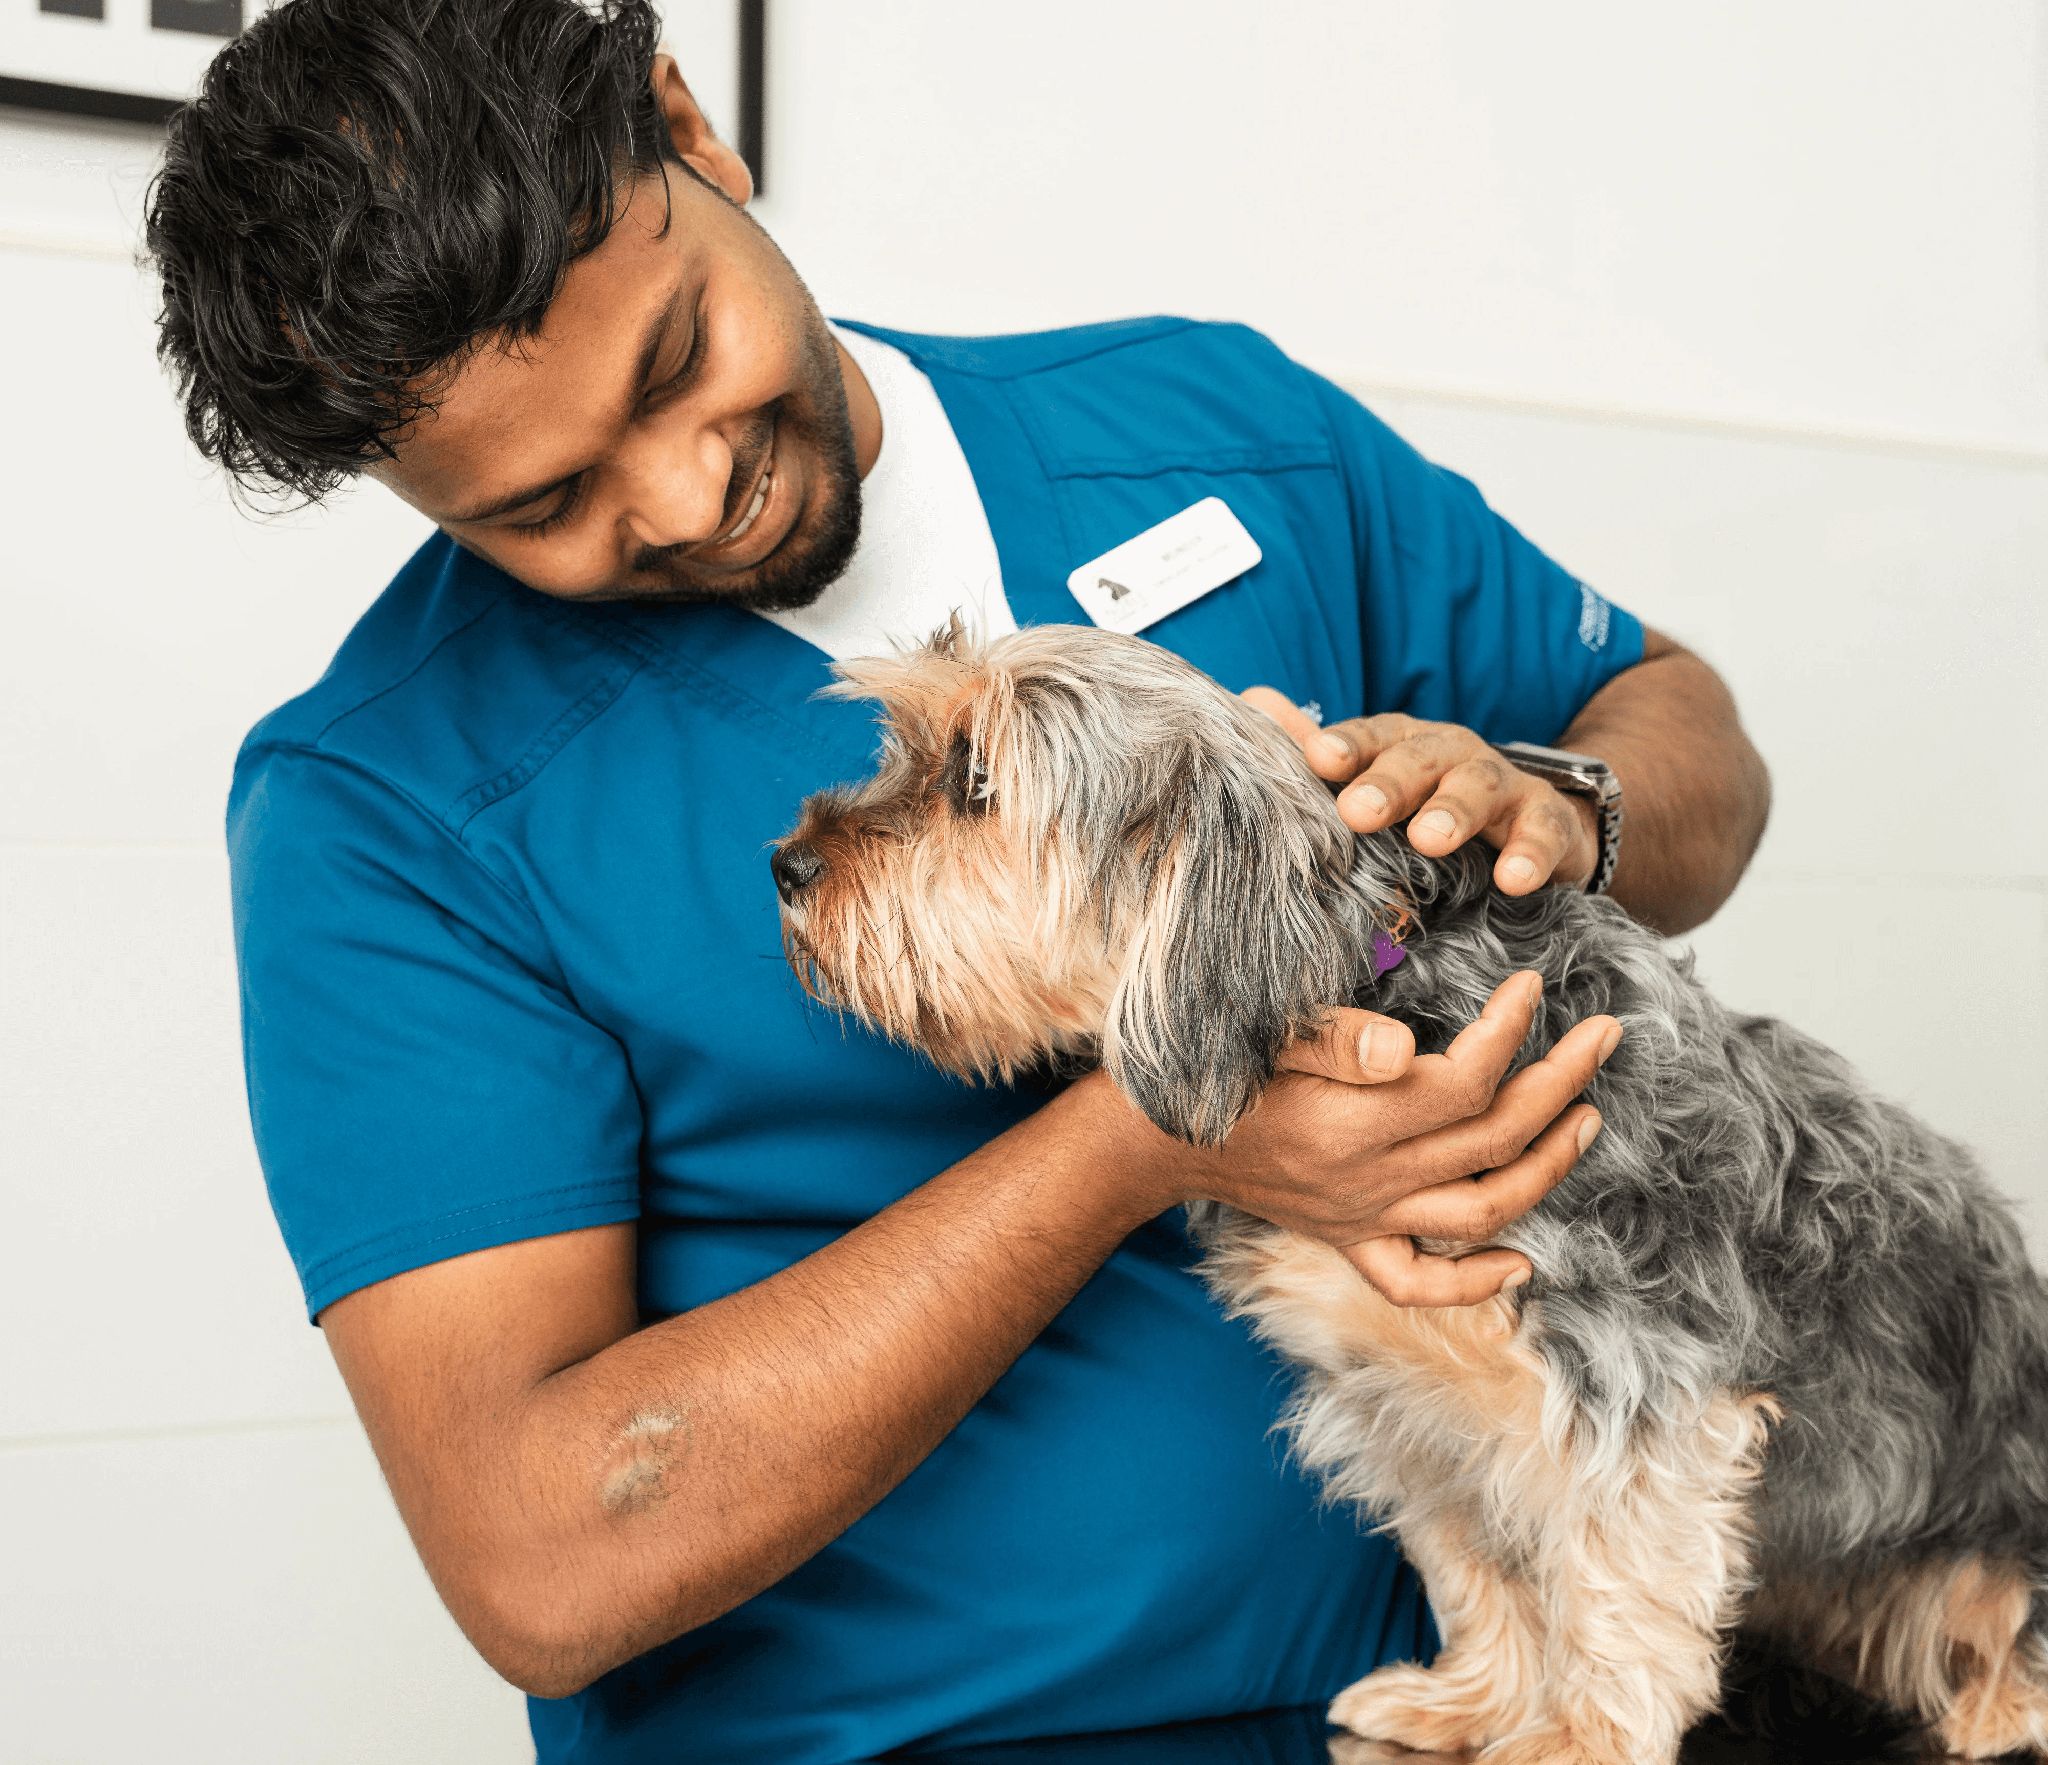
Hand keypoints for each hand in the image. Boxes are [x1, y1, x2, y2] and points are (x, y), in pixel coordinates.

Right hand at [1144, 972, 1618, 1305]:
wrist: (1152, 1139)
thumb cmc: (1212, 1072)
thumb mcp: (1267, 1037)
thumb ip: (1337, 1043)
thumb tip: (1407, 1049)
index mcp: (1352, 1122)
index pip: (1464, 1081)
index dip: (1511, 1032)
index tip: (1533, 986)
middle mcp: (1368, 1179)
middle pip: (1493, 1138)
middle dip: (1561, 1084)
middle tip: (1604, 1035)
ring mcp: (1364, 1217)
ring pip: (1482, 1209)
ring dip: (1547, 1167)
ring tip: (1588, 1118)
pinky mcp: (1351, 1240)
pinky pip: (1417, 1282)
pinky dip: (1474, 1283)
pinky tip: (1521, 1263)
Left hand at [1243, 689, 1598, 895]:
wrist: (1535, 821)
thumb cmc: (1433, 800)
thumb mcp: (1379, 778)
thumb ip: (1319, 750)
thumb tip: (1252, 700)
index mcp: (1402, 746)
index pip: (1370, 738)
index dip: (1345, 747)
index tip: (1318, 758)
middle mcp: (1451, 755)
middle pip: (1418, 760)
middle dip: (1389, 782)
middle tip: (1358, 811)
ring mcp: (1503, 786)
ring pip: (1478, 788)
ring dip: (1453, 811)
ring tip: (1429, 839)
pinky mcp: (1547, 823)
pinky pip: (1543, 834)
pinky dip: (1530, 855)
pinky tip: (1513, 879)